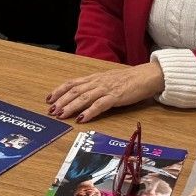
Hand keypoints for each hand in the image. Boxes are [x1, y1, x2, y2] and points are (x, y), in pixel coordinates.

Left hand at [47, 61, 164, 122]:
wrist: (145, 76)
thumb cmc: (128, 80)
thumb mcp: (108, 81)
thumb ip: (96, 87)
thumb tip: (82, 95)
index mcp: (95, 78)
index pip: (72, 83)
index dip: (59, 90)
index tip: (49, 99)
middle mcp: (97, 82)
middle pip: (75, 91)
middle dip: (61, 101)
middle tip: (51, 110)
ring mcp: (106, 89)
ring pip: (84, 98)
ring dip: (71, 107)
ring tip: (61, 115)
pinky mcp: (115, 97)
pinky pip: (100, 105)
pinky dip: (89, 112)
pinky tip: (82, 119)